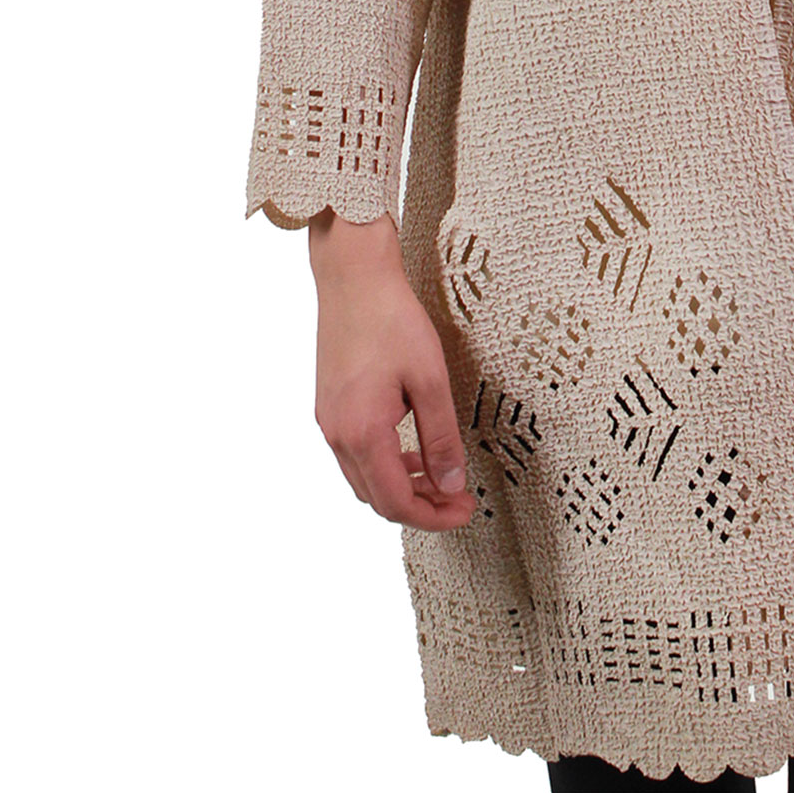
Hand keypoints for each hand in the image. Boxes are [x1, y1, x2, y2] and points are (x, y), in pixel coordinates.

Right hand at [308, 209, 476, 531]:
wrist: (353, 276)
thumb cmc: (391, 319)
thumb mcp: (429, 378)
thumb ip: (441, 437)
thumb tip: (452, 485)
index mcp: (361, 433)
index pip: (395, 501)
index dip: (432, 516)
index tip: (464, 511)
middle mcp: (337, 434)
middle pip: (376, 496)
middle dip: (418, 506)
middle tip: (457, 501)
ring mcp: (329, 420)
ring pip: (363, 477)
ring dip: (400, 485)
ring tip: (439, 476)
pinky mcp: (330, 404)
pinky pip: (356, 452)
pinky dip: (385, 462)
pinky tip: (411, 446)